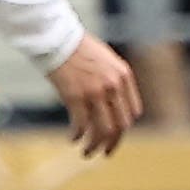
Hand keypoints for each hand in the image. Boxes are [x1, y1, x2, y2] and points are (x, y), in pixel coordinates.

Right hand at [46, 34, 140, 157]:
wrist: (56, 37)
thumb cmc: (78, 48)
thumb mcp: (106, 61)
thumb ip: (113, 80)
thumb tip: (113, 104)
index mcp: (124, 76)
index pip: (133, 112)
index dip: (124, 127)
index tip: (115, 134)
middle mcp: (113, 86)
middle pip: (121, 125)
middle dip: (113, 143)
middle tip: (105, 152)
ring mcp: (96, 92)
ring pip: (103, 130)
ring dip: (95, 146)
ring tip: (87, 152)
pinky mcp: (76, 96)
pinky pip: (81, 125)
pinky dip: (77, 136)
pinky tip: (72, 139)